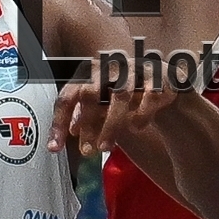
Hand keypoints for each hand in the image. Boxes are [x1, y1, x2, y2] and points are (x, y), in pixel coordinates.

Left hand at [49, 60, 183, 160]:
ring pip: (119, 95)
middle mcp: (110, 66)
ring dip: (111, 125)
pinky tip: (136, 128)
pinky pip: (149, 96)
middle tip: (86, 152)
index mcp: (91, 72)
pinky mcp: (159, 76)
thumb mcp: (102, 104)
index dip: (59, 122)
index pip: (68, 96)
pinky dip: (141, 114)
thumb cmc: (126, 95)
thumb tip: (66, 136)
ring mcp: (134, 68)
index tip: (54, 148)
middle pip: (90, 93)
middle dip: (87, 124)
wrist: (164, 82)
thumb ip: (84, 117)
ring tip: (106, 148)